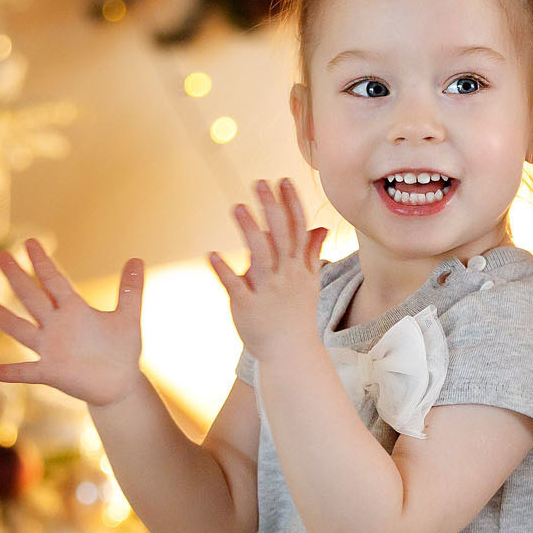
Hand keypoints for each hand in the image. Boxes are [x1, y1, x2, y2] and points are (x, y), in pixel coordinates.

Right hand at [0, 240, 146, 406]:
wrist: (120, 384)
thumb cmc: (122, 350)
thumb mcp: (128, 318)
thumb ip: (130, 290)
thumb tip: (137, 259)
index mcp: (74, 310)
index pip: (54, 281)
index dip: (43, 263)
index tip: (28, 242)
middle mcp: (57, 326)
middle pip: (33, 298)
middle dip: (18, 278)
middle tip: (0, 257)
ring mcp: (50, 349)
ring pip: (20, 329)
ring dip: (0, 316)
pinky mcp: (51, 373)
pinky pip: (24, 372)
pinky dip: (6, 372)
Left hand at [209, 179, 329, 363]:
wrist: (290, 352)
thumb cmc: (297, 314)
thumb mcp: (309, 282)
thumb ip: (310, 252)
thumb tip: (320, 227)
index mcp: (298, 266)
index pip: (297, 228)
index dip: (291, 204)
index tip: (283, 181)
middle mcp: (285, 275)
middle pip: (279, 235)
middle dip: (271, 208)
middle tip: (260, 183)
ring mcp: (267, 290)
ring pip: (259, 255)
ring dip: (249, 230)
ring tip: (238, 207)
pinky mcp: (247, 306)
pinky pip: (235, 285)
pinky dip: (224, 270)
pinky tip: (212, 255)